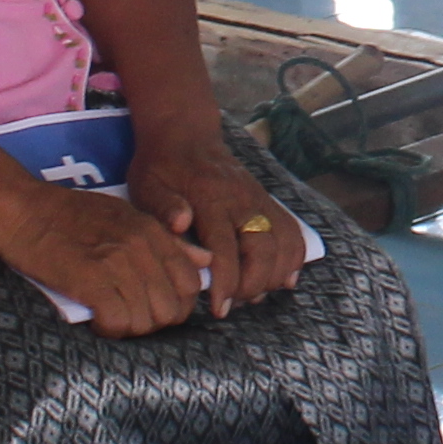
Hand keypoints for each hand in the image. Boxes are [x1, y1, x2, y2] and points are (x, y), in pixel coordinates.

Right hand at [0, 182, 210, 334]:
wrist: (23, 209)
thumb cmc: (69, 214)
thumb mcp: (125, 217)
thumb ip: (166, 242)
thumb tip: (205, 261)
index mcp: (152, 231)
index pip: (191, 283)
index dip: (178, 304)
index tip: (155, 308)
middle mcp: (141, 248)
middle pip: (172, 309)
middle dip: (154, 322)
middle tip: (131, 318)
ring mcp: (117, 264)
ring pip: (146, 321)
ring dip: (130, 328)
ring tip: (111, 319)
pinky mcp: (90, 280)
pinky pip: (118, 322)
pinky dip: (109, 329)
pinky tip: (97, 321)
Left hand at [139, 137, 303, 316]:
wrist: (186, 135)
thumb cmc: (162, 168)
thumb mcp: (149, 185)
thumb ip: (164, 207)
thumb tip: (181, 223)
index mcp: (210, 200)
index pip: (224, 249)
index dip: (226, 283)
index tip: (220, 308)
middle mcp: (241, 200)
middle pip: (262, 249)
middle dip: (253, 284)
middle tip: (236, 304)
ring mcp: (259, 200)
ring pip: (283, 242)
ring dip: (275, 275)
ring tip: (254, 294)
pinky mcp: (269, 201)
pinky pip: (292, 231)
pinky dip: (294, 258)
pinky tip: (283, 279)